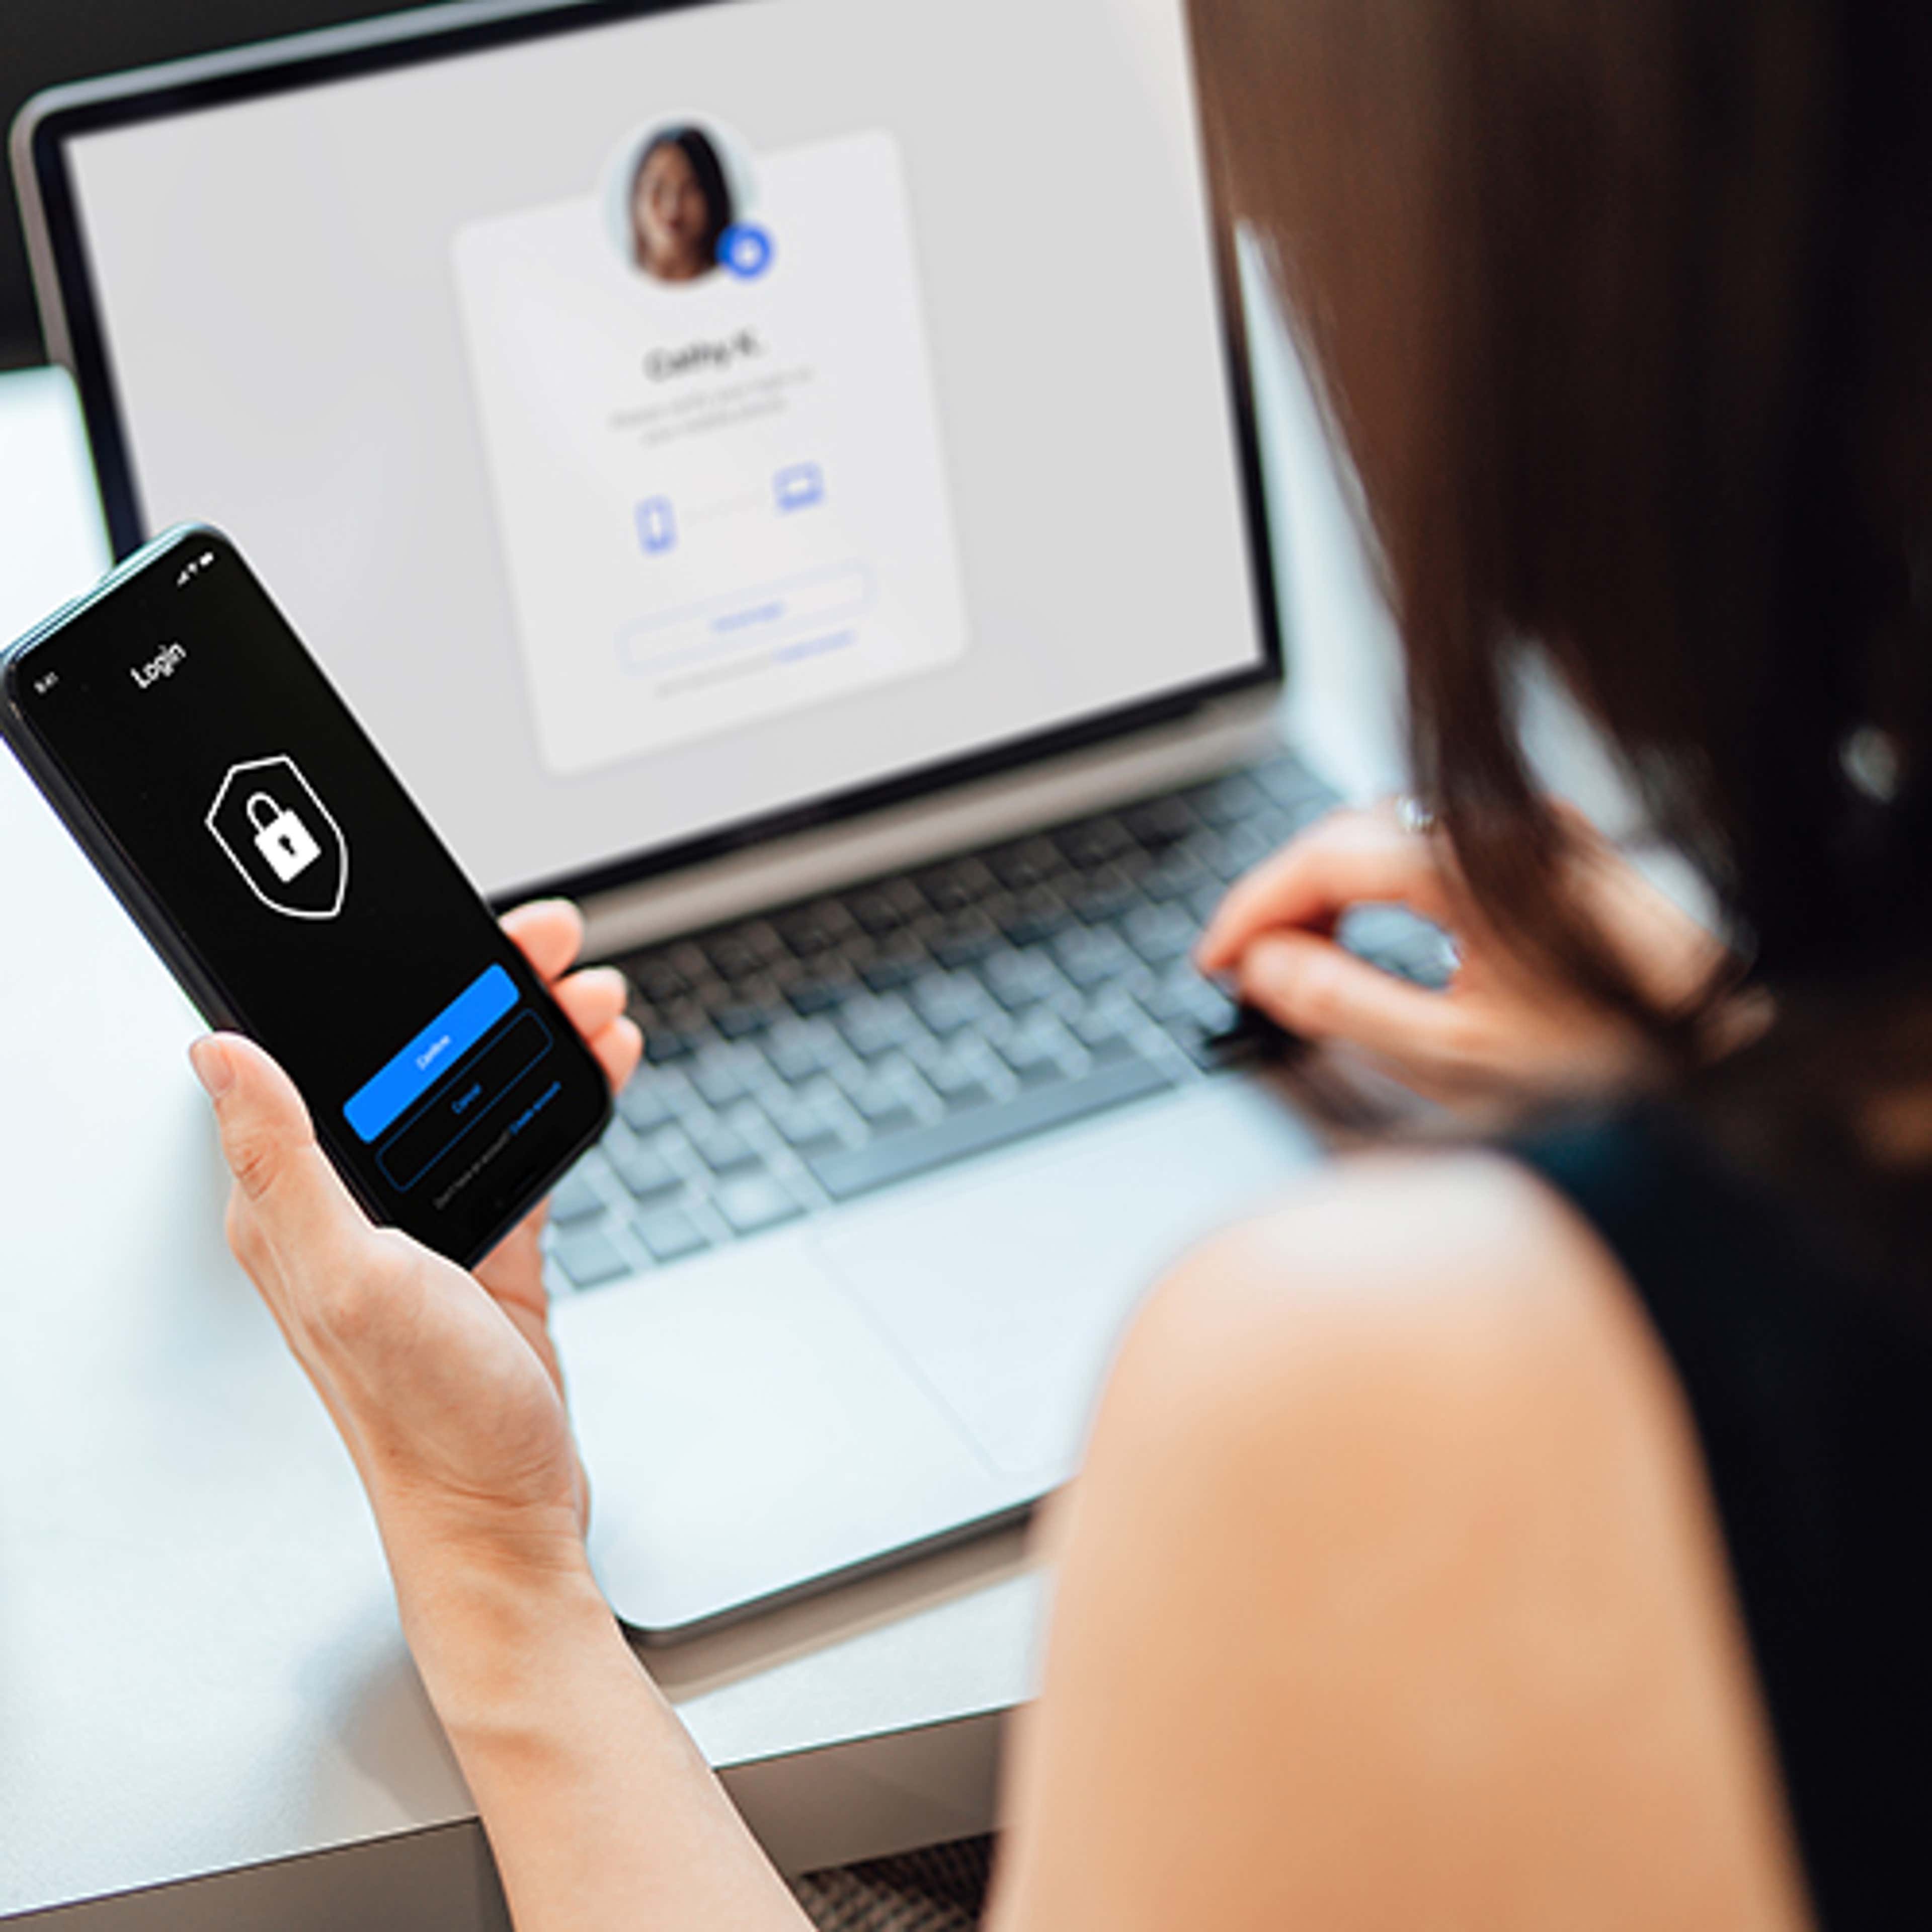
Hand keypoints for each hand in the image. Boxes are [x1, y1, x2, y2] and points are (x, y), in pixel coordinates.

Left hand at [190, 901, 639, 1585]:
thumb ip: (282, 1163)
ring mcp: (426, 1223)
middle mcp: (354, 1202)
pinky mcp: (486, 1245)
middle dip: (493, 987)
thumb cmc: (426, 1420)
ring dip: (538, 1034)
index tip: (470, 933)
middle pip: (423, 1056)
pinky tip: (597, 1066)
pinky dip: (560, 1094)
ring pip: (480, 1089)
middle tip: (553, 946)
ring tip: (593, 1000)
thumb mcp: (350, 1279)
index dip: (405, 979)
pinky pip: (522, 1140)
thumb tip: (215, 1051)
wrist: (506, 1514)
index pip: (338, 1050)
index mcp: (297, 1201)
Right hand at [1196, 801, 1726, 1111]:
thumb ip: (1342, 1003)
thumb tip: (1263, 965)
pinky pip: (1435, 845)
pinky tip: (1375, 931)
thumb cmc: (1613, 1063)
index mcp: (1468, 865)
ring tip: (1301, 959)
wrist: (1734, 1054)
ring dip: (1332, 890)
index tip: (1214, 957)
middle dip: (1284, 900)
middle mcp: (1499, 826)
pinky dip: (1384, 884)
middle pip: (1348, 836)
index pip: (1320, 859)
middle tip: (1247, 969)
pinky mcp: (1551, 847)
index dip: (1251, 908)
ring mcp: (1530, 829)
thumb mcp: (1454, 1055)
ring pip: (1388, 835)